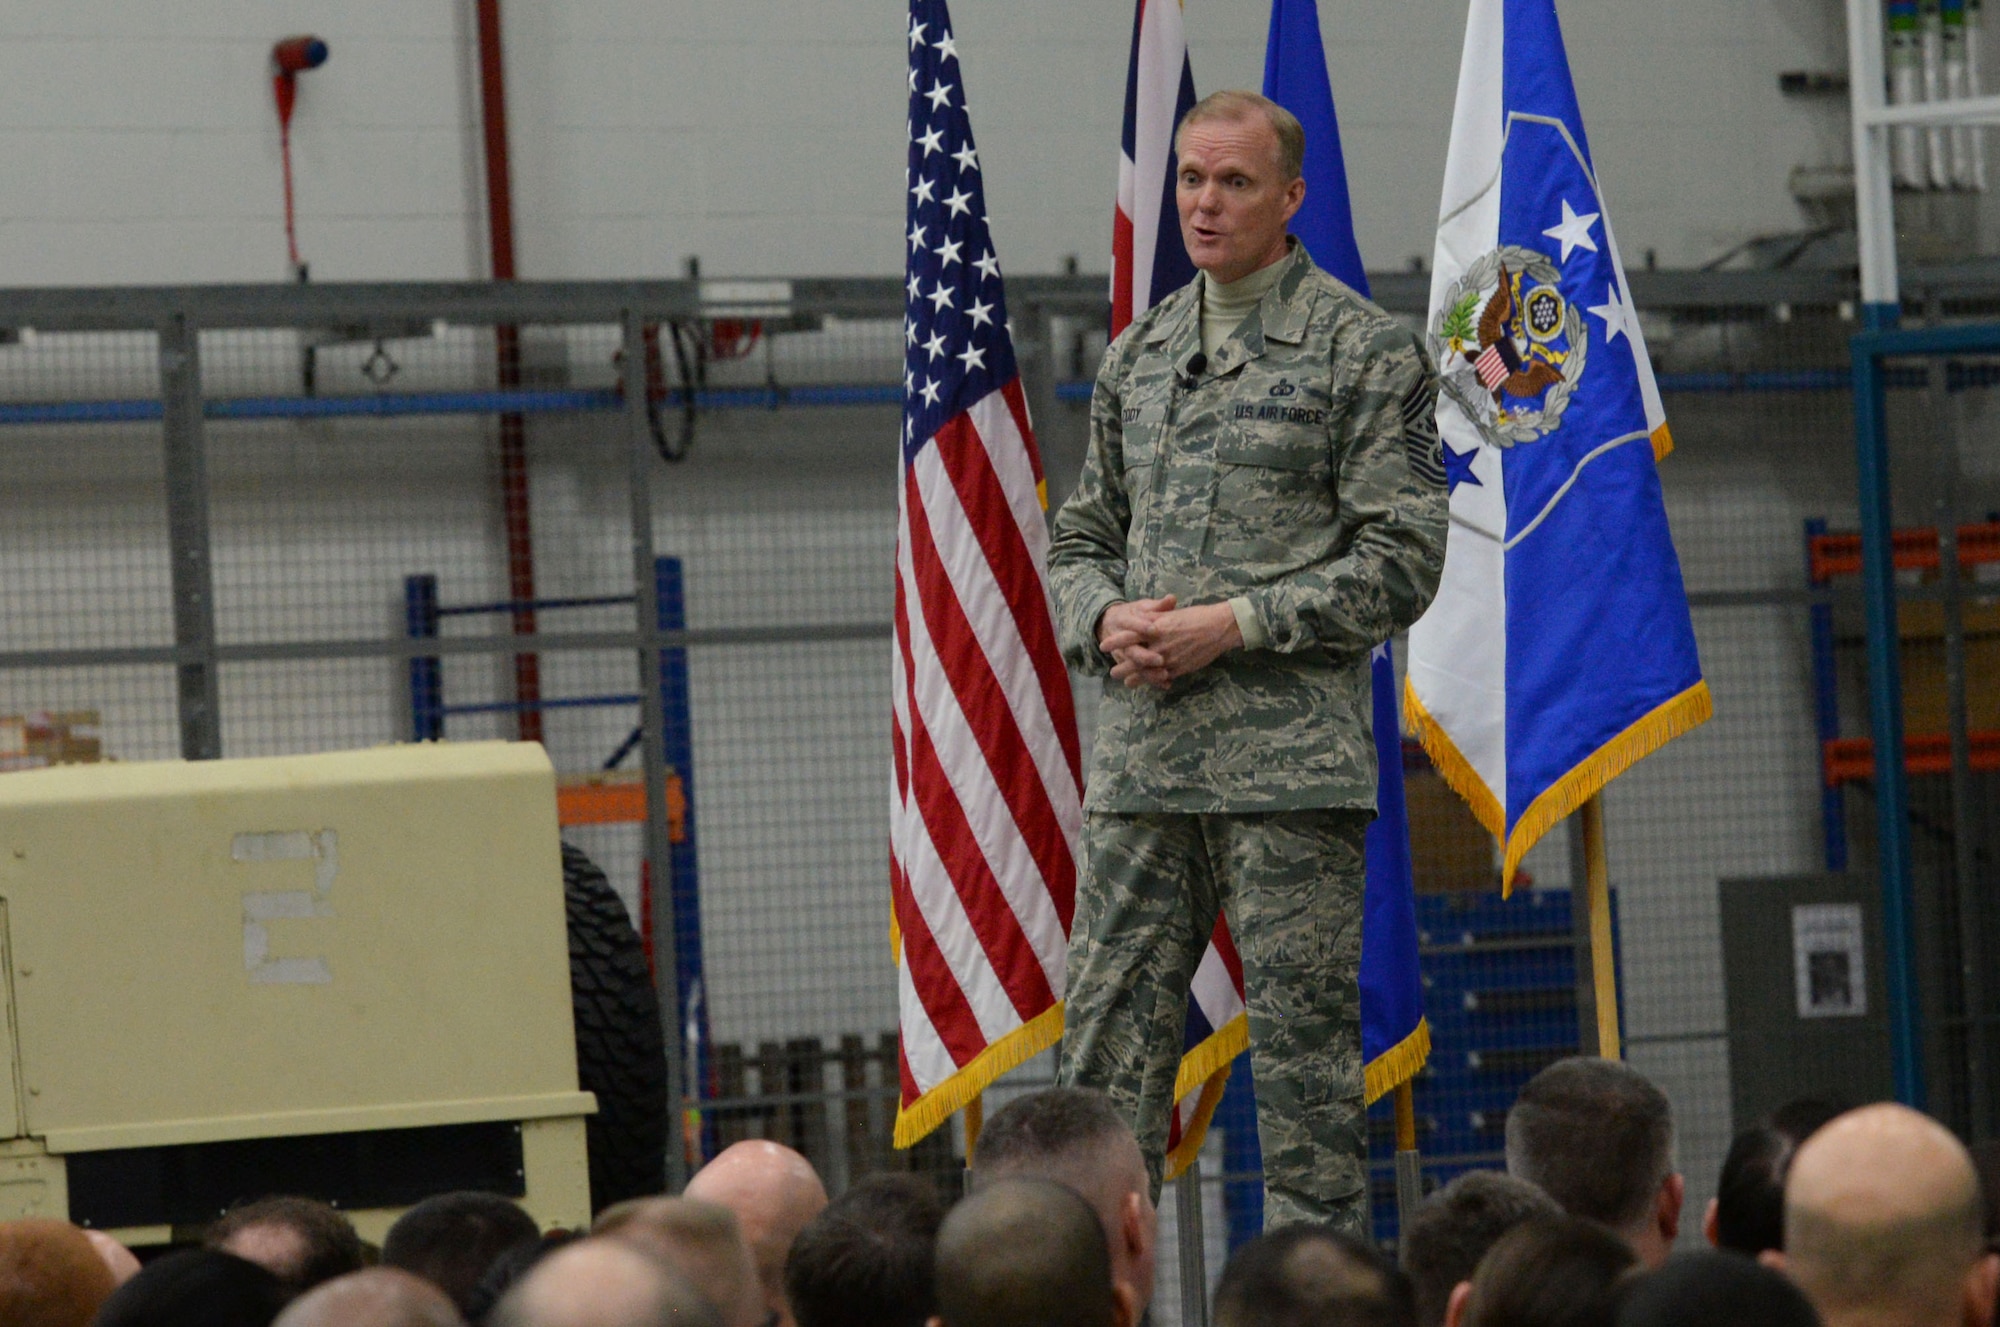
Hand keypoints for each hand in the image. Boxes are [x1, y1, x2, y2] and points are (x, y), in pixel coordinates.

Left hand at [1101, 597, 1242, 689]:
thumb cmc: (1196, 616)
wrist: (1218, 627)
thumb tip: (1141, 617)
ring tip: (1126, 682)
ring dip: (1135, 678)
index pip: (1129, 635)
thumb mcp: (1172, 614)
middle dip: (1122, 667)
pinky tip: (1149, 684)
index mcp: (1156, 627)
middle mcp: (1159, 645)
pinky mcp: (1180, 668)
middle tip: (1112, 672)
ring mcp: (1169, 658)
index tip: (1103, 646)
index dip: (1115, 642)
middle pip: (1134, 659)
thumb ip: (1155, 617)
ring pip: (1146, 672)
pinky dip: (1155, 682)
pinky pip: (1163, 678)